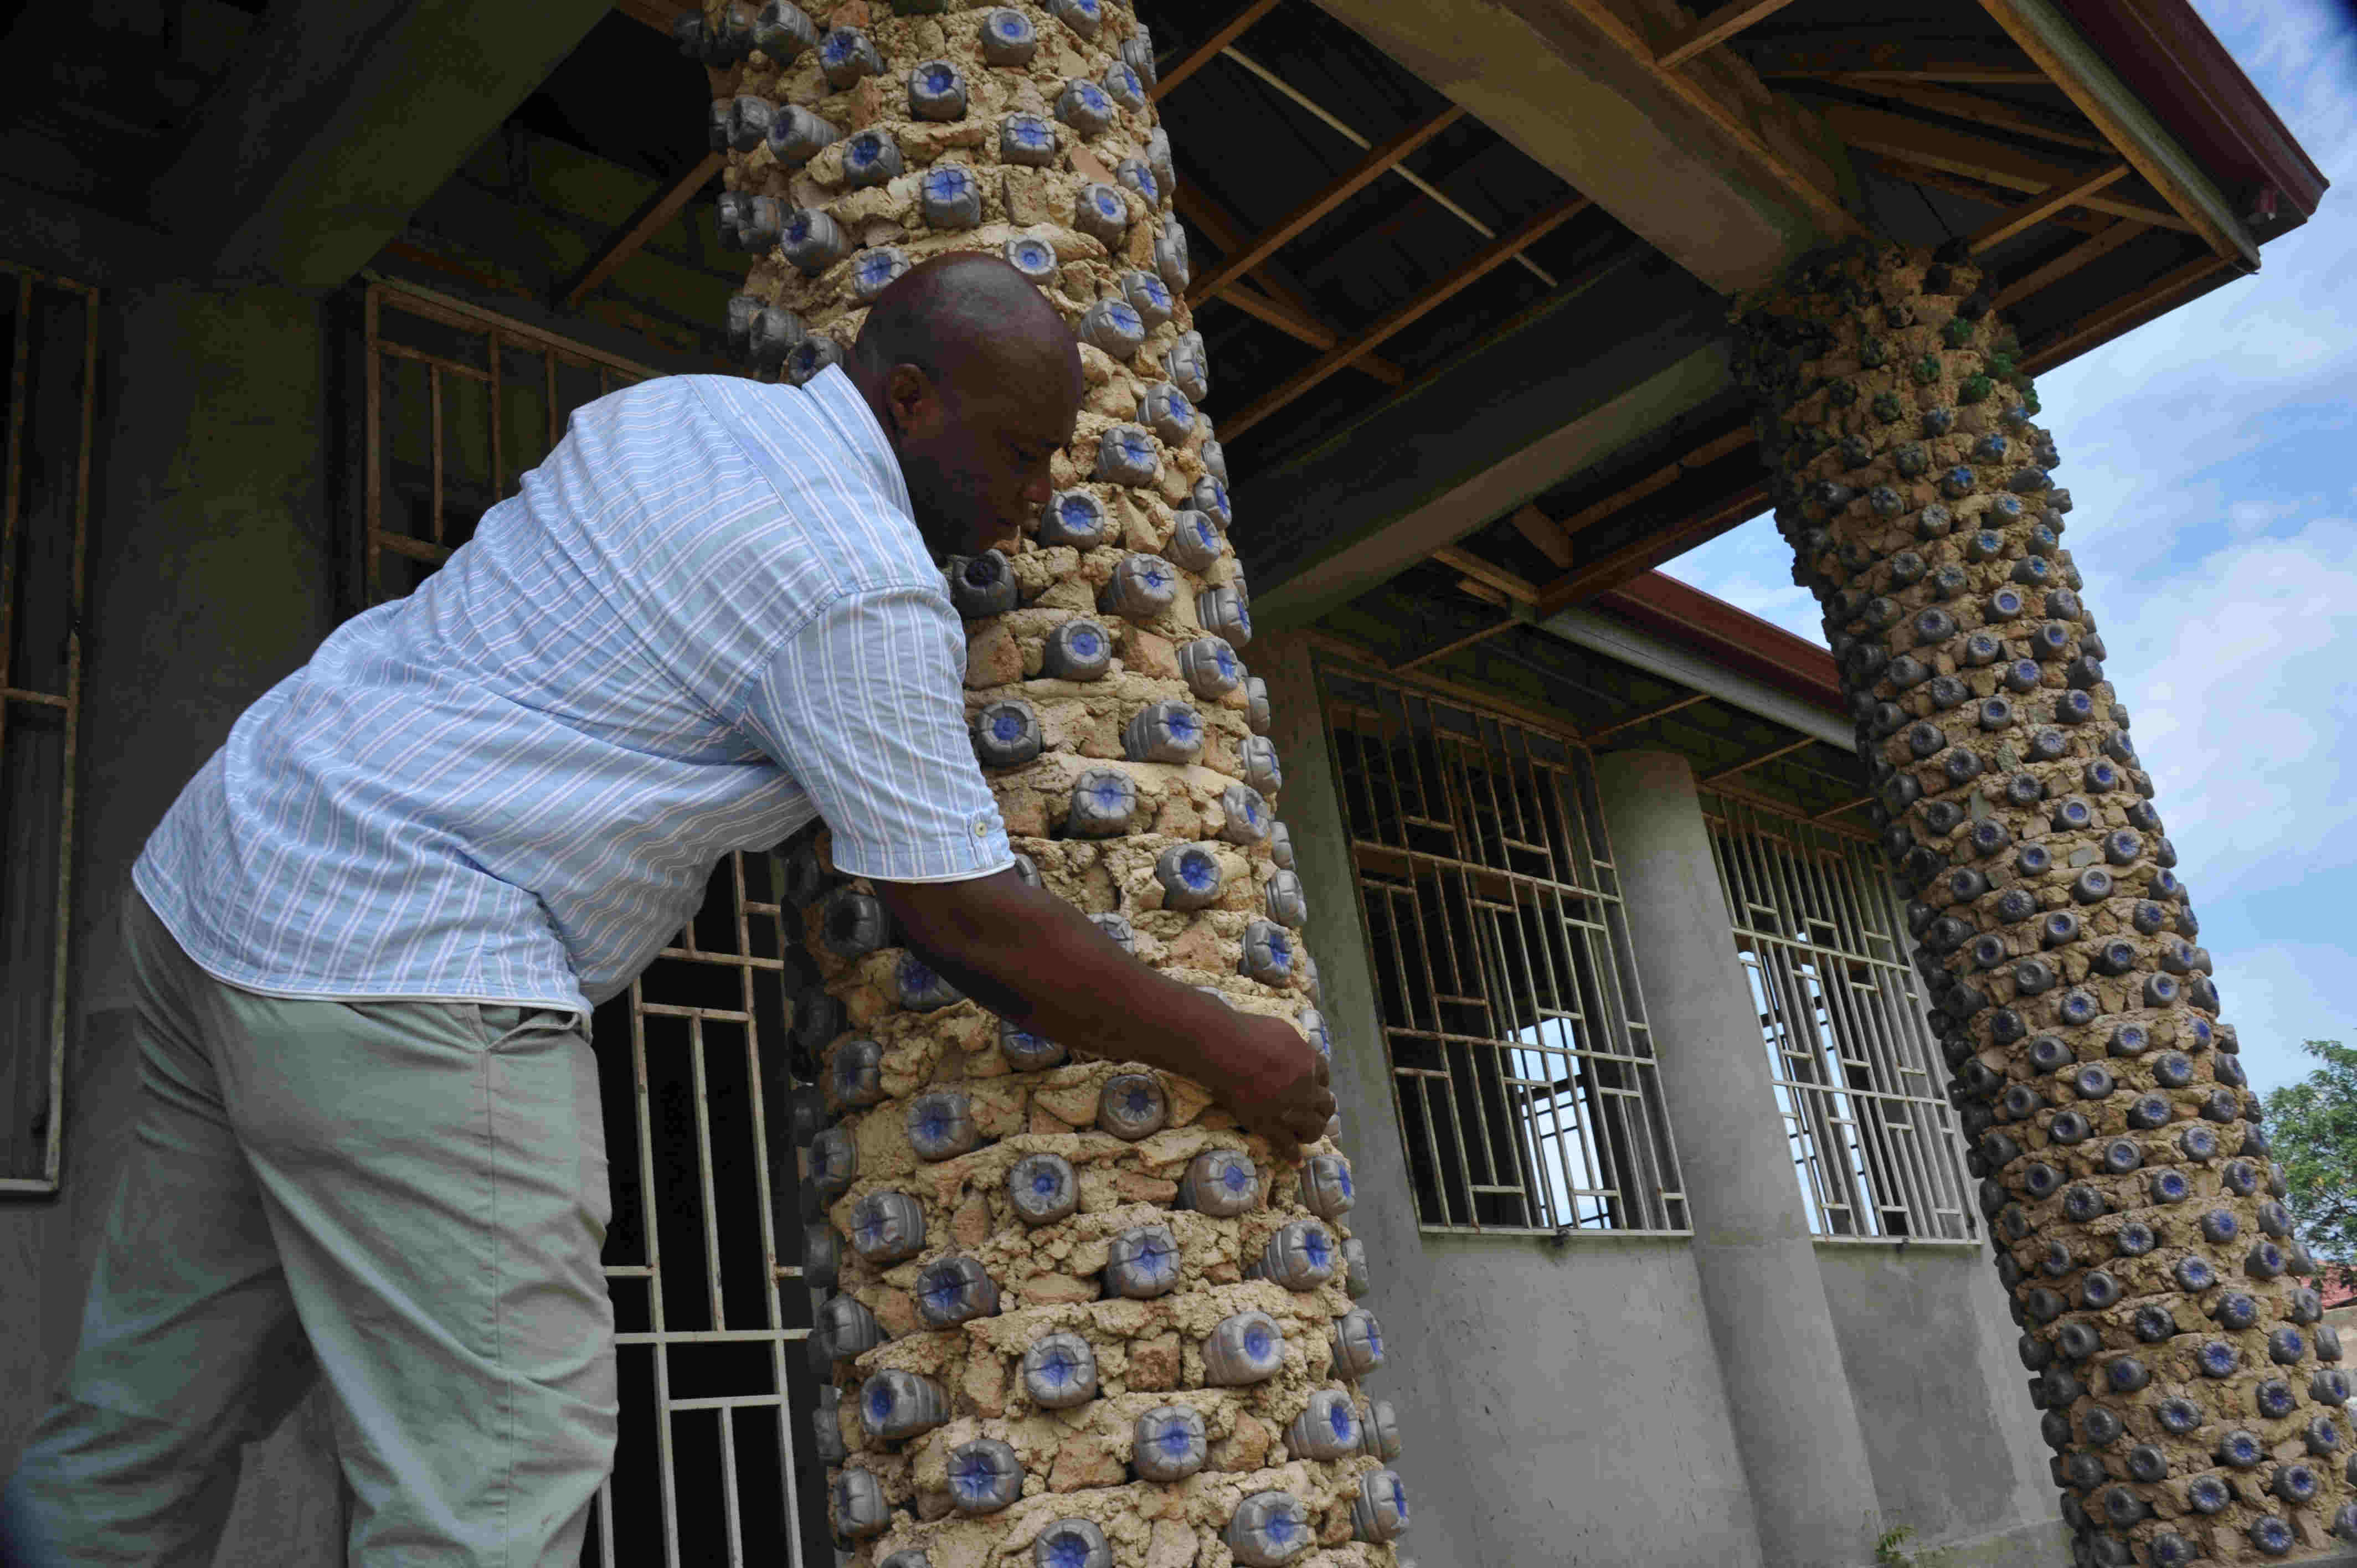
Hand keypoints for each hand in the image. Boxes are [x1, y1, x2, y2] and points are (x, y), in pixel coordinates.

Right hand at [1212, 1012, 1335, 1161]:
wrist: (1223, 1049)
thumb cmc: (1247, 1032)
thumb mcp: (1281, 1030)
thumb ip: (1295, 1045)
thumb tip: (1299, 1051)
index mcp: (1308, 1062)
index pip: (1324, 1075)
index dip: (1318, 1082)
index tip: (1312, 1086)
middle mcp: (1304, 1087)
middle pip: (1325, 1104)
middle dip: (1321, 1109)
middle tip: (1313, 1112)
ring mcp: (1289, 1109)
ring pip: (1313, 1127)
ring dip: (1312, 1131)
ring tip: (1306, 1135)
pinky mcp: (1270, 1125)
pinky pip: (1287, 1145)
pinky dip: (1293, 1154)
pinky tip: (1296, 1161)